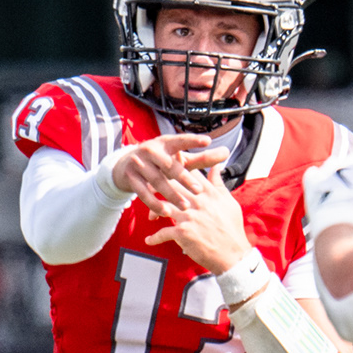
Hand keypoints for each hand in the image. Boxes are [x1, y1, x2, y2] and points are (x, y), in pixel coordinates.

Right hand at [109, 133, 228, 210]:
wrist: (126, 166)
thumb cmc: (161, 162)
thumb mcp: (180, 159)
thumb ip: (202, 158)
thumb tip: (226, 153)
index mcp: (166, 142)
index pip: (181, 141)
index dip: (193, 141)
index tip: (207, 141)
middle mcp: (150, 150)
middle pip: (169, 165)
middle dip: (184, 178)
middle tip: (199, 190)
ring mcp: (138, 164)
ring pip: (157, 181)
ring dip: (172, 194)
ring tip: (186, 206)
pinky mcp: (130, 178)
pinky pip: (143, 193)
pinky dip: (155, 203)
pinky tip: (166, 212)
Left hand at [142, 165, 253, 273]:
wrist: (233, 254)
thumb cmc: (232, 229)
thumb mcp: (229, 202)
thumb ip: (219, 184)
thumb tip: (216, 166)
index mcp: (209, 193)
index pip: (188, 173)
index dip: (175, 169)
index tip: (166, 172)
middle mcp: (198, 201)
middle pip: (170, 185)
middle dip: (157, 186)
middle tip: (149, 191)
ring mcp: (189, 216)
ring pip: (162, 206)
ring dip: (153, 211)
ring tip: (151, 217)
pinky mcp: (183, 232)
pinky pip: (162, 233)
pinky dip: (154, 238)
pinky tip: (149, 240)